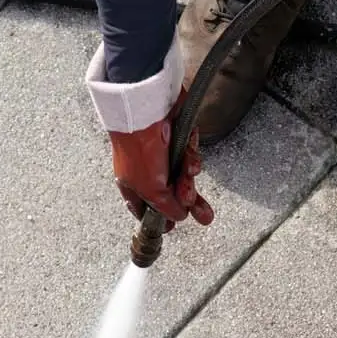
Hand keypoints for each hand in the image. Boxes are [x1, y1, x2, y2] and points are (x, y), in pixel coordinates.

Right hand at [110, 110, 212, 228]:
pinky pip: (190, 154)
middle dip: (188, 202)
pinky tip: (190, 159)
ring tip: (190, 178)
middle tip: (204, 215)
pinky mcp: (178, 138)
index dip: (160, 217)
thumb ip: (165, 207)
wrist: (148, 111)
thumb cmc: (138, 148)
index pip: (146, 207)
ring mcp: (163, 153)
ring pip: (184, 174)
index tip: (173, 226)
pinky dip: (192, 158)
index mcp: (132, 184)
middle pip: (172, 193)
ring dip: (190, 180)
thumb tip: (178, 217)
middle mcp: (147, 169)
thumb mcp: (150, 189)